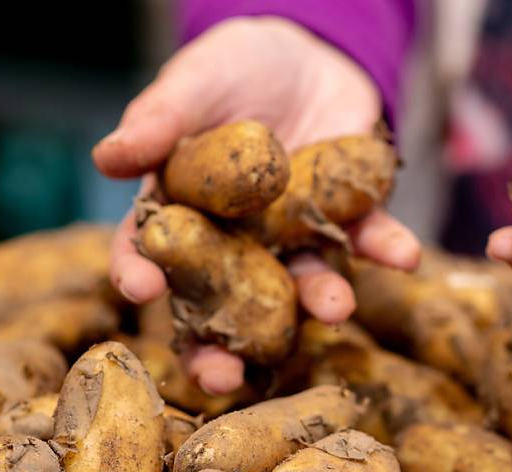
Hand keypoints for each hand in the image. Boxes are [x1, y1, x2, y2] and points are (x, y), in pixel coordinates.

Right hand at [94, 17, 420, 393]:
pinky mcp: (347, 219)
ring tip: (335, 309)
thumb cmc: (235, 68)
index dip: (141, 273)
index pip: (152, 251)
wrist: (310, 53)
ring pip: (302, 283)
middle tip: (223, 379)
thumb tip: (107, 157)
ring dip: (320, 300)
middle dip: (223, 346)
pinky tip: (405, 255)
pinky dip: (386, 248)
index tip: (140, 291)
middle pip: (224, 303)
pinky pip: (368, 240)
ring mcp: (295, 236)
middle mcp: (238, 241)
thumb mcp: (196, 82)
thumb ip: (159, 118)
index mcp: (185, 212)